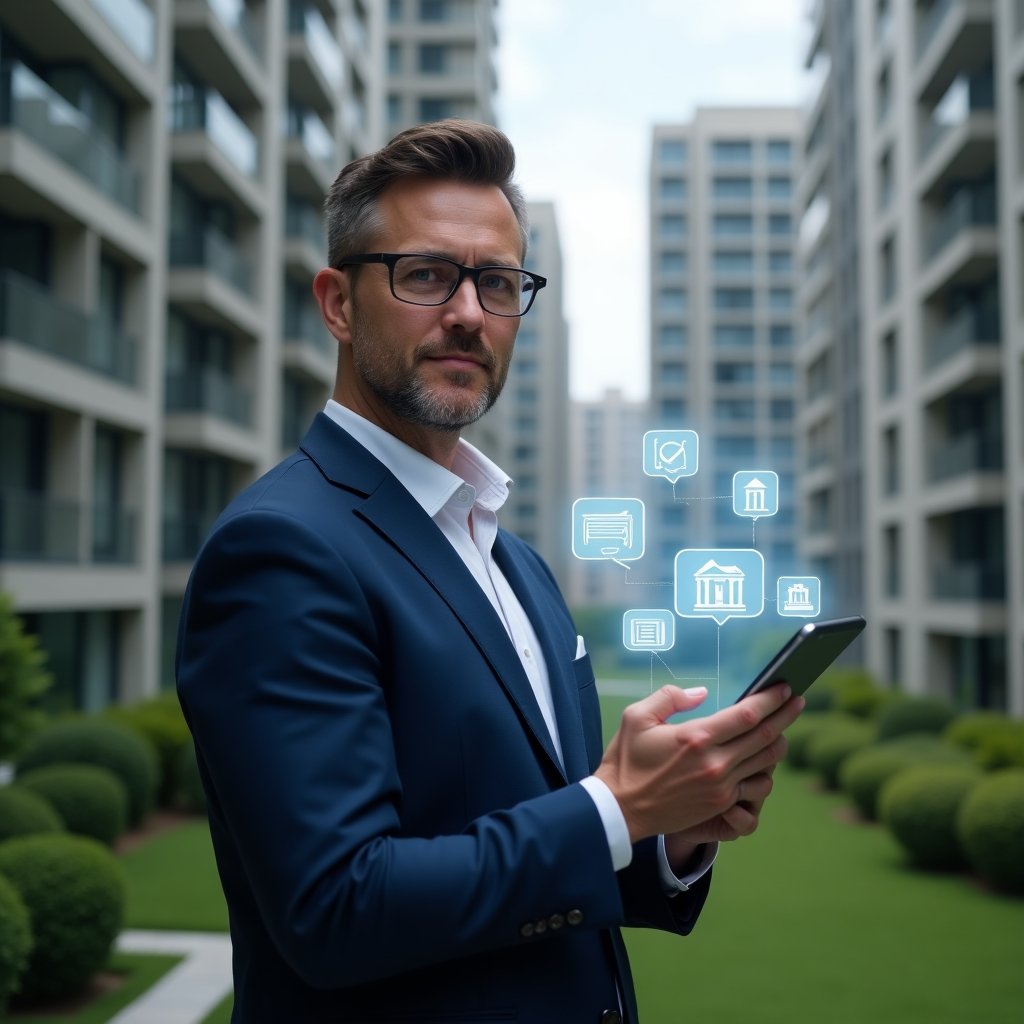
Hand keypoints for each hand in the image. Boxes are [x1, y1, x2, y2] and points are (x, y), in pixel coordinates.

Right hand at [594, 685, 802, 843]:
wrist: (620, 809)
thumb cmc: (626, 760)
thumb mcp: (636, 717)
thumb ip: (670, 697)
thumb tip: (702, 693)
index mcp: (696, 738)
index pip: (747, 715)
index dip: (771, 699)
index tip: (785, 687)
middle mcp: (714, 763)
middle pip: (766, 736)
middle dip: (787, 715)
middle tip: (798, 700)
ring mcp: (721, 787)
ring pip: (767, 762)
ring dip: (780, 743)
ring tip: (782, 729)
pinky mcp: (721, 804)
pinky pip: (757, 785)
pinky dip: (765, 770)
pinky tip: (762, 759)